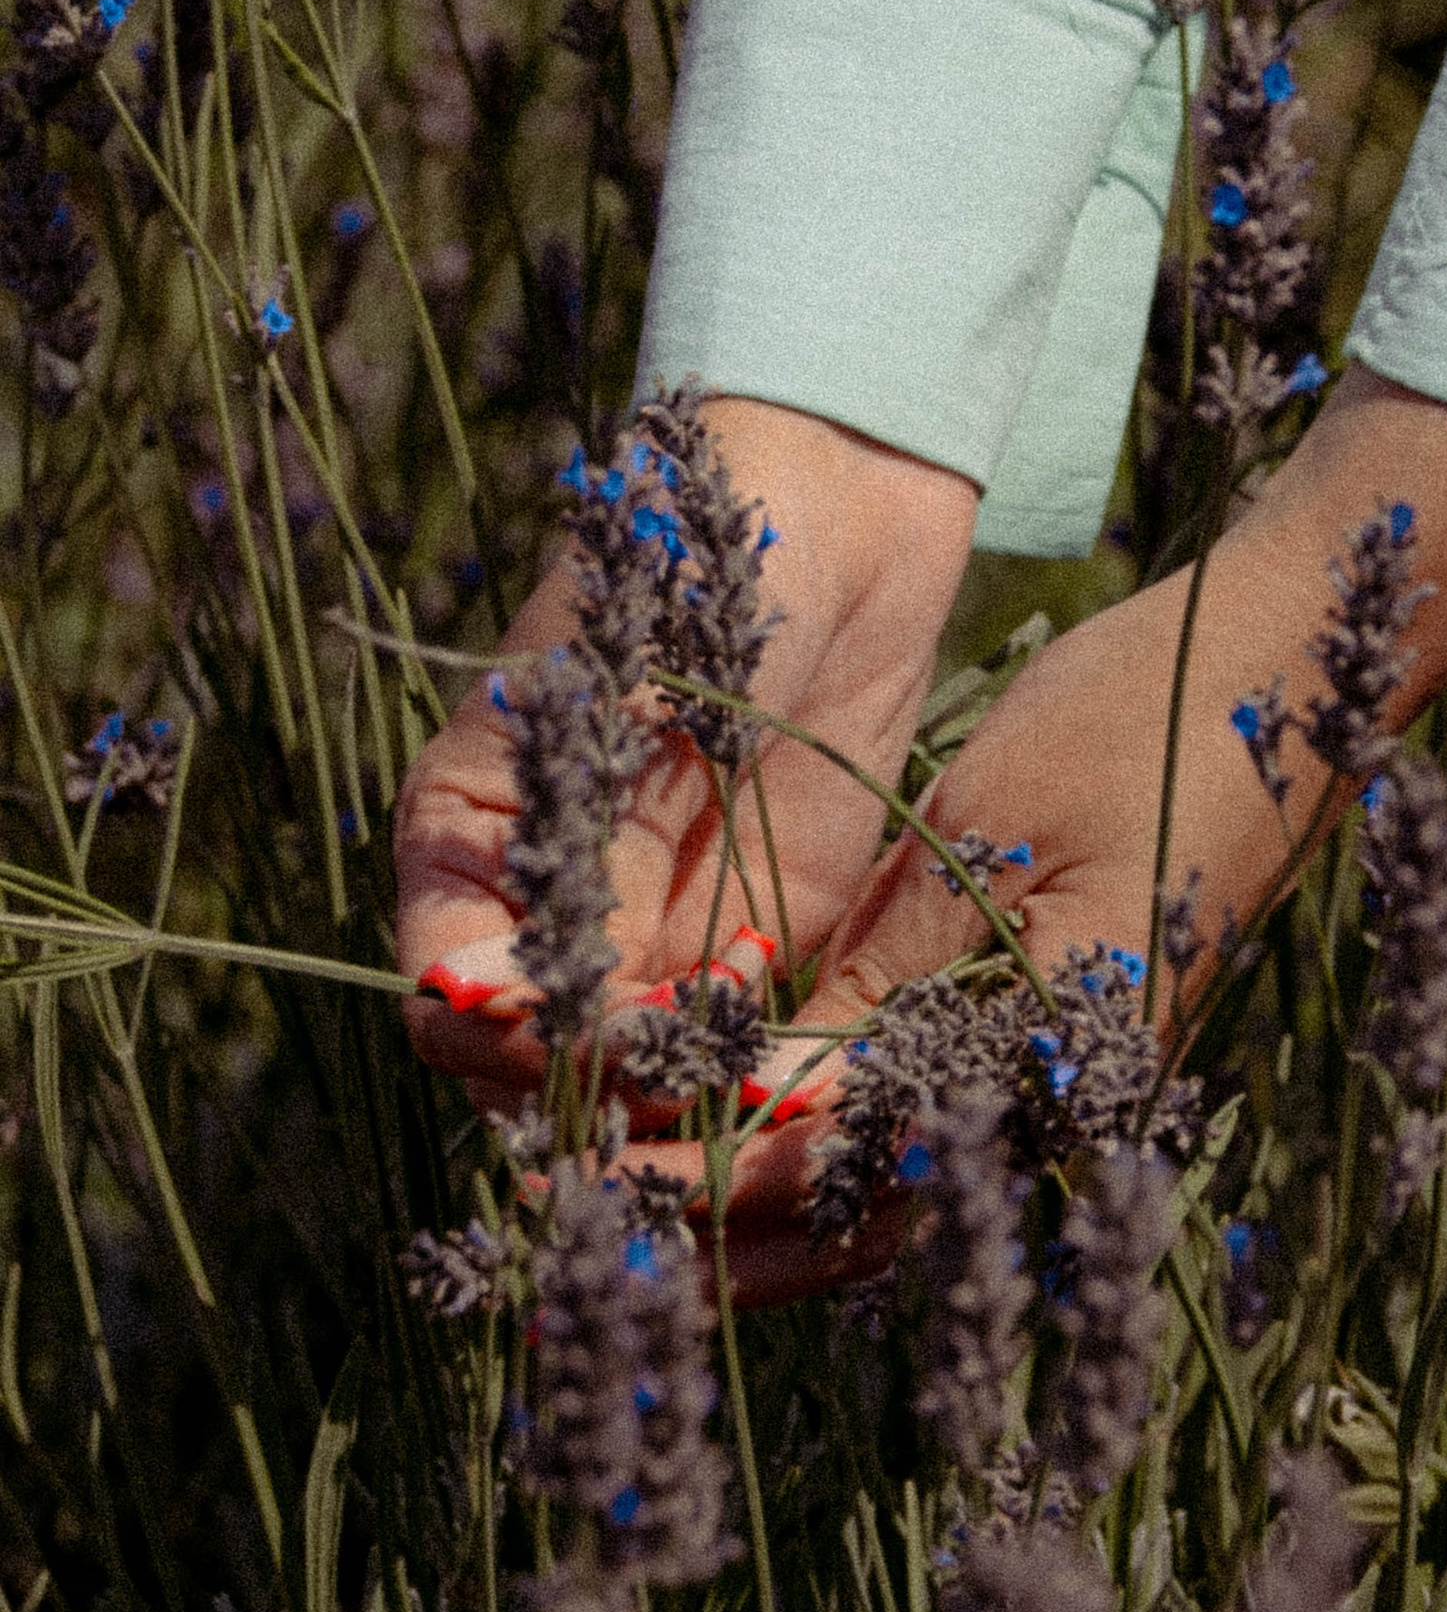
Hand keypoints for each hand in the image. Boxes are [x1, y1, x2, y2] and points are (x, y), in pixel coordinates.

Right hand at [396, 394, 979, 1115]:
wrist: (835, 505)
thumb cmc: (686, 561)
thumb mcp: (613, 687)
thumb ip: (569, 836)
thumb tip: (493, 997)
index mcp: (472, 838)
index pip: (447, 996)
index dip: (499, 1041)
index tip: (577, 1034)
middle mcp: (553, 902)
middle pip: (534, 1067)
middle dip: (595, 1097)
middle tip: (678, 1086)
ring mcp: (658, 927)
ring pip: (635, 1080)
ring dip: (678, 1106)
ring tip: (745, 1085)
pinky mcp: (760, 936)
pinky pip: (739, 1046)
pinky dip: (758, 1076)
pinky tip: (800, 1069)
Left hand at [652, 365, 1446, 1308]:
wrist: (1298, 666)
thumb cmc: (1148, 718)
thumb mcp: (989, 835)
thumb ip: (878, 982)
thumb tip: (741, 1108)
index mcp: (1061, 1062)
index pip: (849, 1166)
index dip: (706, 1181)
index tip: (588, 1182)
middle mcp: (1073, 1106)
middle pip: (865, 1220)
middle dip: (718, 1229)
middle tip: (579, 1222)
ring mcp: (1078, 1082)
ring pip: (893, 1194)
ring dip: (762, 1205)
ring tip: (628, 1196)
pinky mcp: (1071, 1041)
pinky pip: (933, 1130)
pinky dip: (826, 1146)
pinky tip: (735, 1129)